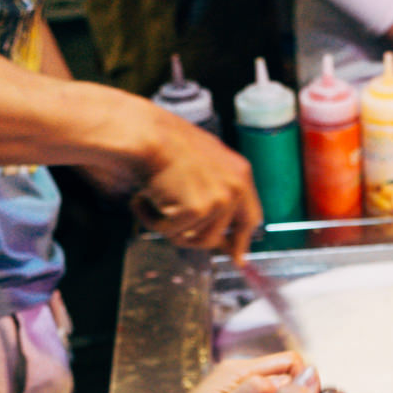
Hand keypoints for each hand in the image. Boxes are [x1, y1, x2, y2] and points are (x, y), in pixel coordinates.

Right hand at [125, 107, 262, 256]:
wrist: (145, 134)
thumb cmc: (163, 143)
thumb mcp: (203, 164)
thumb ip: (215, 191)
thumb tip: (220, 227)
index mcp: (240, 173)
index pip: (250, 219)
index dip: (240, 242)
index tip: (237, 258)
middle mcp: (236, 188)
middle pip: (216, 238)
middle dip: (191, 237)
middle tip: (167, 223)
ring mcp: (219, 200)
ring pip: (193, 240)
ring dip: (168, 226)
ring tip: (153, 200)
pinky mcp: (198, 209)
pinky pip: (171, 233)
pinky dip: (151, 220)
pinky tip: (143, 198)